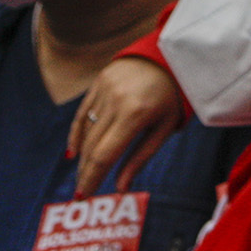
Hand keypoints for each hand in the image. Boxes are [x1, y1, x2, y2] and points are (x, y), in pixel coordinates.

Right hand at [70, 55, 188, 195]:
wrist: (173, 52)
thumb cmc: (174, 94)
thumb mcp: (164, 127)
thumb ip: (140, 158)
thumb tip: (120, 189)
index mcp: (135, 115)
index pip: (104, 155)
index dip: (91, 179)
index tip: (83, 197)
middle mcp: (116, 101)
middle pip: (92, 146)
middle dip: (85, 172)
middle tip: (81, 192)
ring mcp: (105, 89)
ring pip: (86, 131)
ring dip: (83, 156)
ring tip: (84, 174)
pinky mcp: (99, 80)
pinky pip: (83, 113)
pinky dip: (78, 134)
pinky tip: (75, 152)